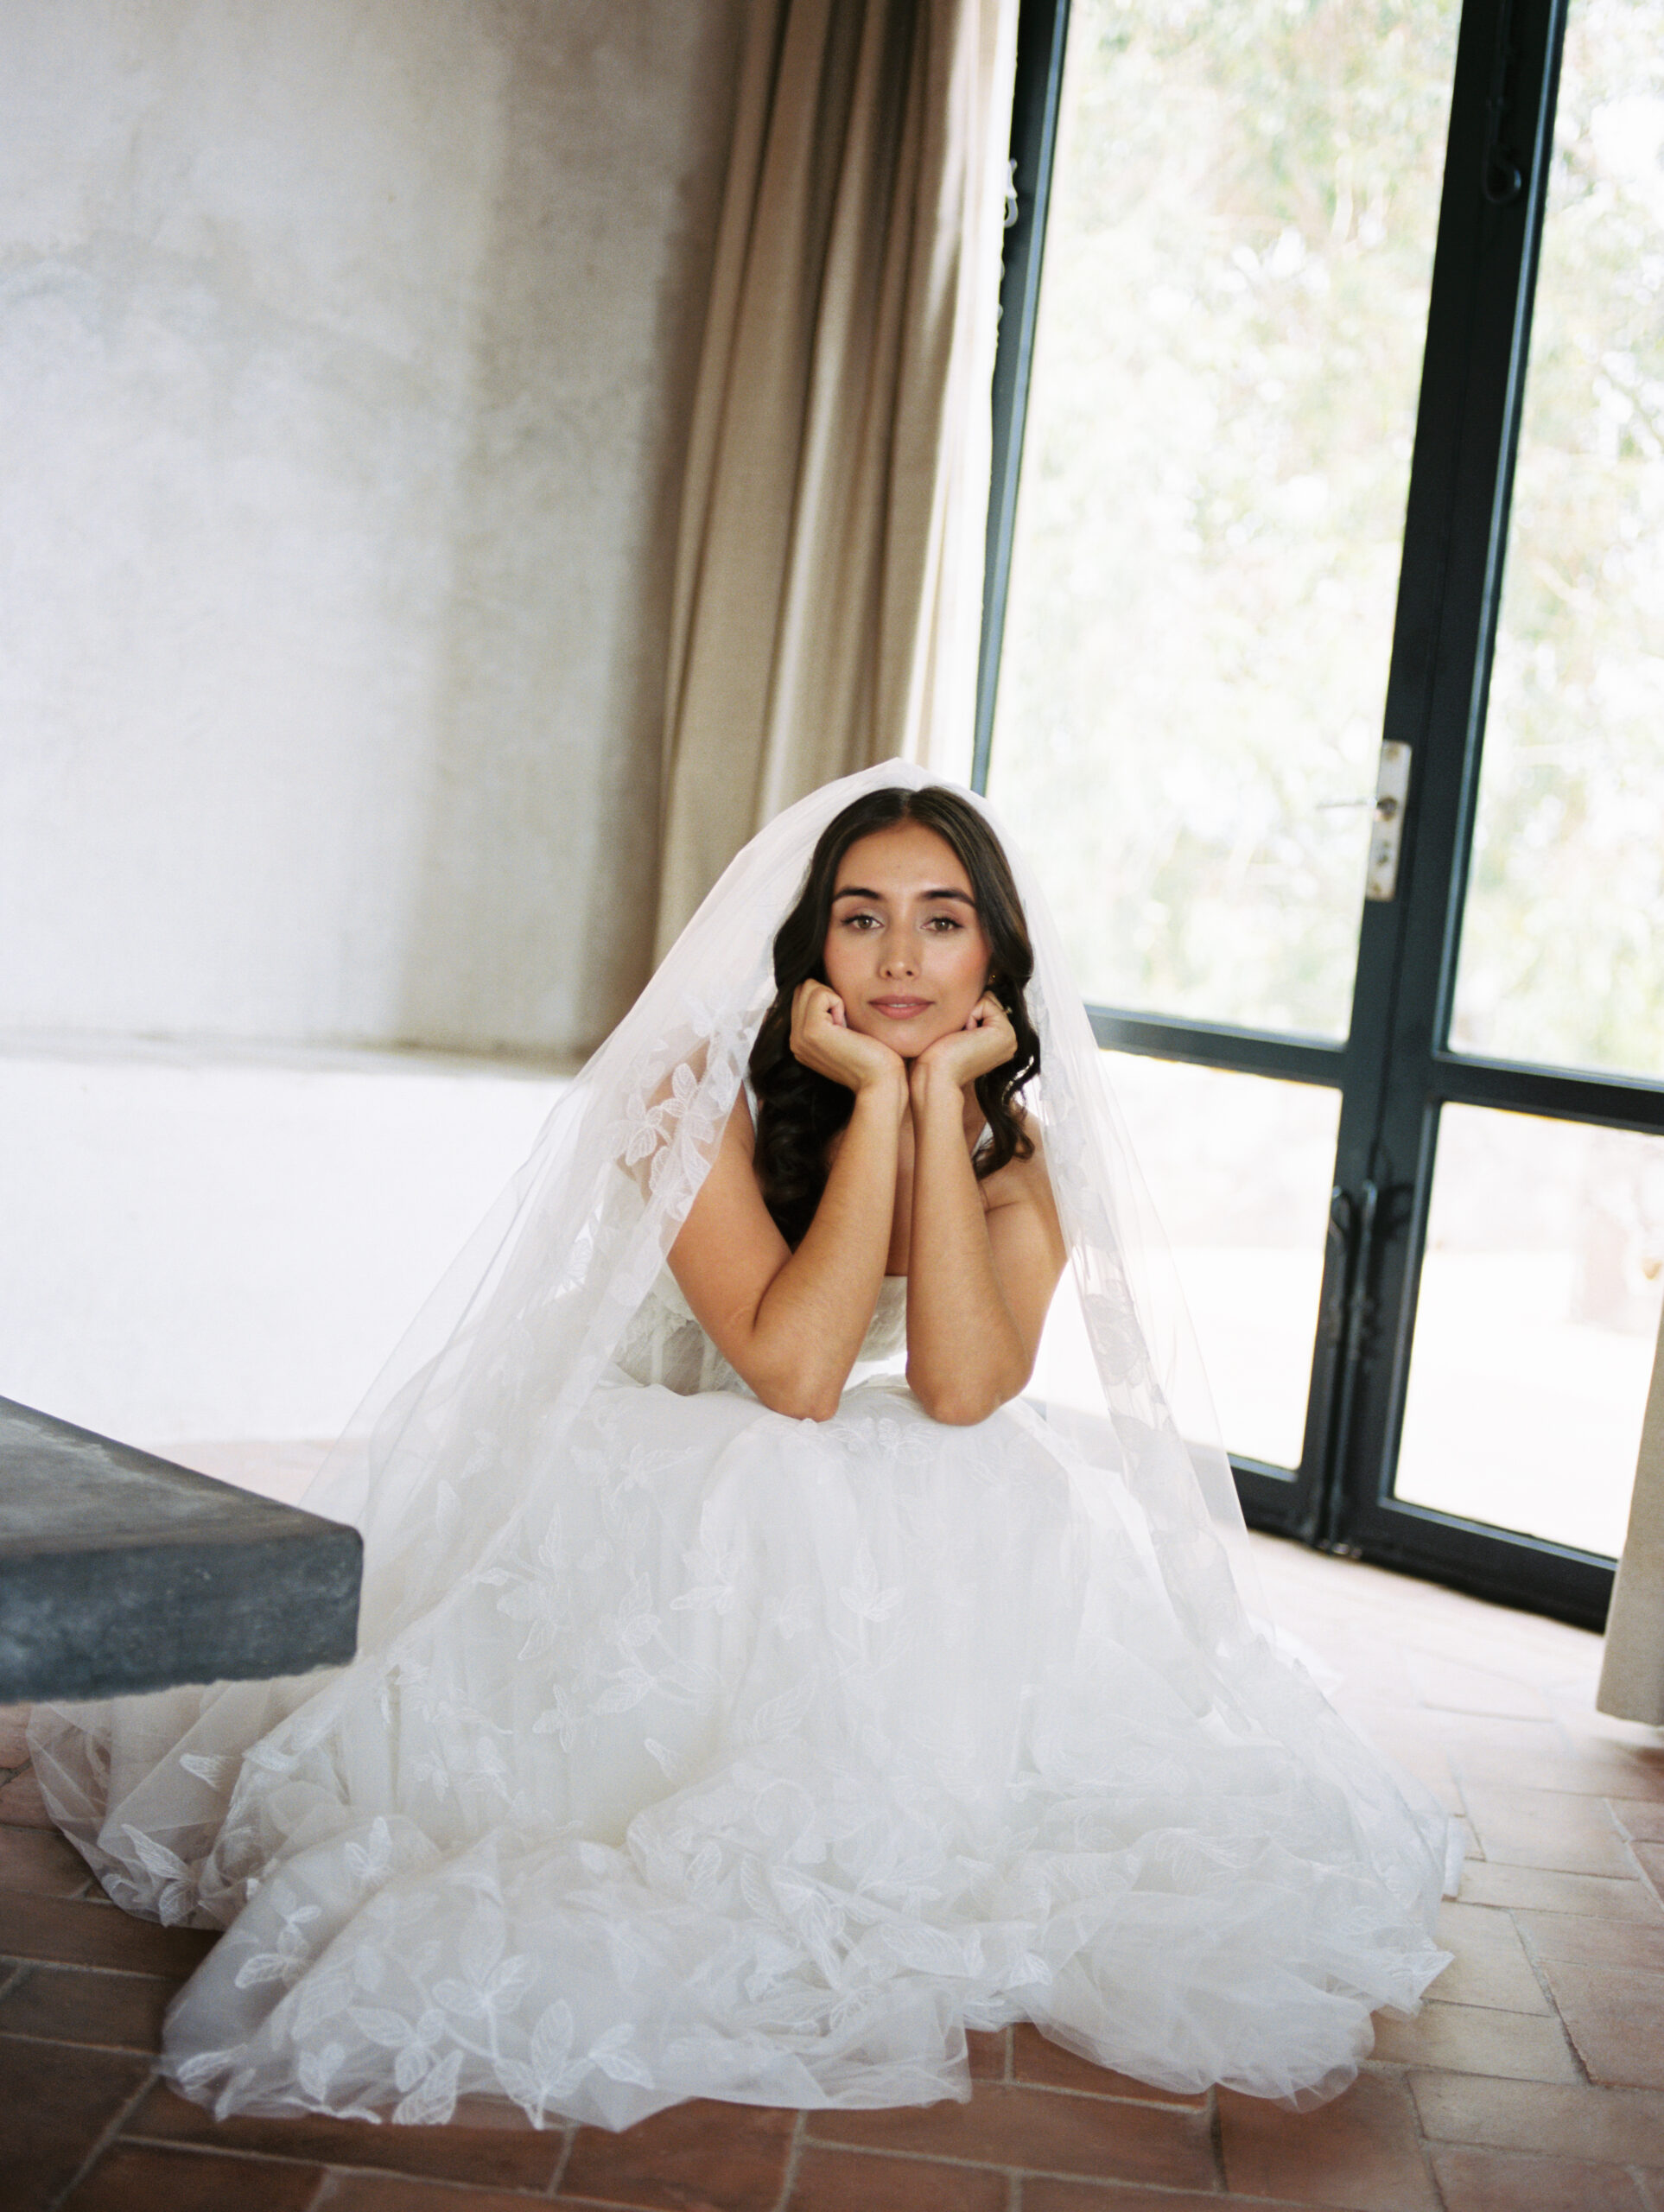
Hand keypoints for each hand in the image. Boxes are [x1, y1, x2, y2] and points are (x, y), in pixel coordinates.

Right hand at [789, 980, 907, 1097]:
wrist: (880, 1081)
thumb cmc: (872, 1057)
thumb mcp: (842, 1034)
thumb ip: (826, 1017)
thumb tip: (823, 989)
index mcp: (800, 1041)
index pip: (801, 997)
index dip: (826, 1001)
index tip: (843, 1026)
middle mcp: (794, 1040)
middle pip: (802, 989)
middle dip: (827, 997)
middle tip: (844, 1025)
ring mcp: (799, 1037)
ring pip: (808, 987)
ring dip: (832, 999)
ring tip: (844, 1027)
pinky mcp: (811, 1031)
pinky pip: (820, 993)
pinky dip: (837, 1002)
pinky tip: (845, 1026)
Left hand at [911, 992, 1016, 1096]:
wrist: (935, 1075)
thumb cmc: (937, 1056)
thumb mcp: (957, 1030)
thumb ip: (970, 1015)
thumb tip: (973, 991)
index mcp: (999, 1041)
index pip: (984, 1004)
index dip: (965, 1013)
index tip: (958, 1038)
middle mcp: (1009, 1040)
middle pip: (987, 999)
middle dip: (968, 1011)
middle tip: (959, 1038)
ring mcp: (1010, 1037)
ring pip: (986, 999)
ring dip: (967, 1014)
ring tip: (961, 1038)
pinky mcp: (1004, 1033)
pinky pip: (985, 1002)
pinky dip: (969, 1015)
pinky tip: (965, 1036)